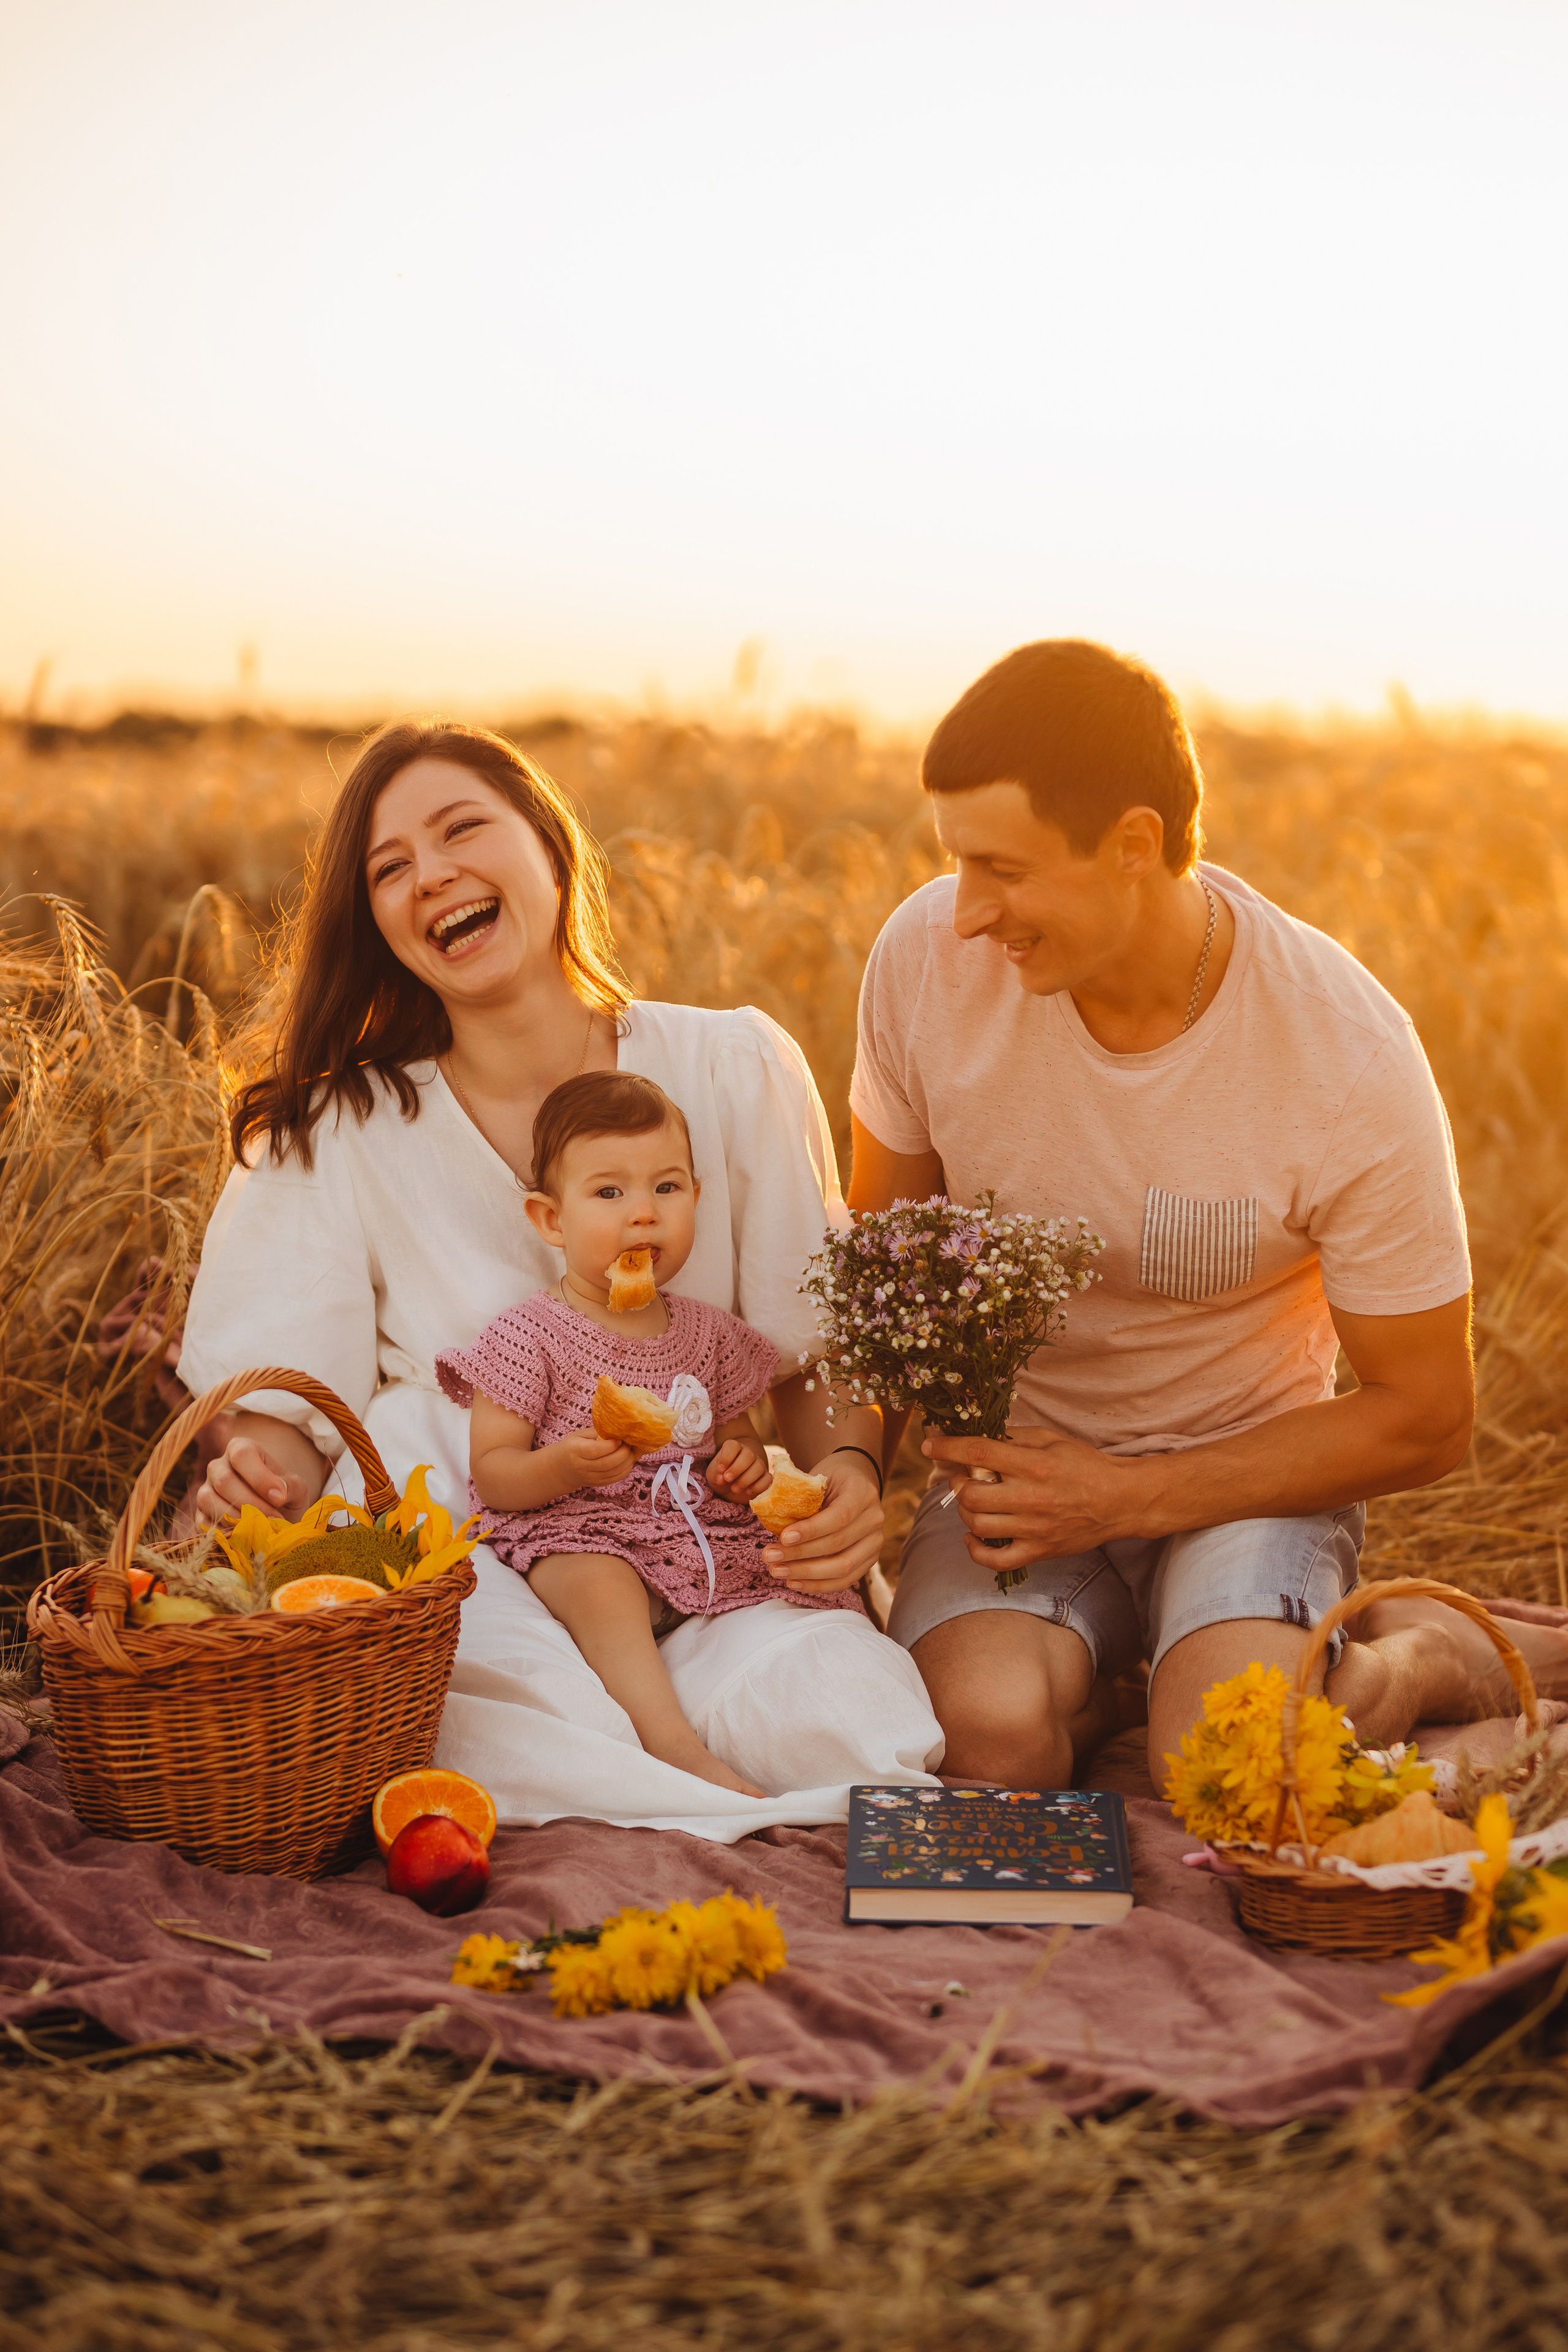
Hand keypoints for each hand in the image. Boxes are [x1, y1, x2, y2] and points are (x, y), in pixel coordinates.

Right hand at [196, 1430, 316, 1525]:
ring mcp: (205, 1490)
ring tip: (261, 1528)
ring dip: (237, 1518)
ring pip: (208, 1500)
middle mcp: (218, 1466)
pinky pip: (203, 1522)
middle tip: (274, 1519)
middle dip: (251, 1503)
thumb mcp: (296, 1488)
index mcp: (241, 1449)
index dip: (260, 1477)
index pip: (241, 1454)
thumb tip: (277, 1495)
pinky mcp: (200, 1515)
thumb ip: (290, 1486)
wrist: (275, 1518)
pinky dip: (225, 1532)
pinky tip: (246, 1537)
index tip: (280, 1498)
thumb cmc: (285, 1497)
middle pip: (224, 1480)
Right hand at [554, 1430, 637, 1490]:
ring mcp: (590, 1478)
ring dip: (627, 1461)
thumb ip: (597, 1433)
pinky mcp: (597, 1484)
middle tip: (629, 1444)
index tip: (619, 1438)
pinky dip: (626, 1469)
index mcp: (575, 1451)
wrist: (561, 1468)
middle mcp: (582, 1467)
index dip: (611, 1445)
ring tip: (630, 1451)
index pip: (595, 1450)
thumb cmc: (572, 1447)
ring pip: (614, 1472)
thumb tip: (618, 1431)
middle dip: (623, 1452)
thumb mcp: (579, 1435)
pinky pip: (616, 1478)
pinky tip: (628, 1460)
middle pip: (607, 1463)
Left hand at [706, 1436, 770, 1500]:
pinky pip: (768, 1479)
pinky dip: (758, 1486)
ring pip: (759, 1466)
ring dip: (746, 1479)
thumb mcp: (714, 1475)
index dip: (726, 1457)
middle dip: (737, 1468)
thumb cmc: (721, 1477)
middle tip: (727, 1479)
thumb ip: (716, 1474)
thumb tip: (722, 1478)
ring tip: (734, 1489)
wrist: (730, 1487)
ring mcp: (759, 1465)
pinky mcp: (765, 1477)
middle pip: (749, 1455)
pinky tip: (747, 1491)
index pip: (733, 1446)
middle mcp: (748, 1453)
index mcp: (734, 1448)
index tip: (720, 1470)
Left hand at [761, 1449, 883, 1594]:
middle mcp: (874, 1518)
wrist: (853, 1482)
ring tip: (777, 1571)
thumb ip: (800, 1498)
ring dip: (806, 1574)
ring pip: (843, 1567)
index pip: (840, 1516)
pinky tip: (793, 1582)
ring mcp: (875, 1541)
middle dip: (800, 1554)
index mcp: (862, 1492)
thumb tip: (771, 1522)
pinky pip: (845, 1580)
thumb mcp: (815, 1478)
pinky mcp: (870, 1560)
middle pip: (838, 1544)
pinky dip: (818, 1585)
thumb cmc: (828, 1479)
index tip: (783, 1537)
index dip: (811, 1530)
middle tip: (769, 1556)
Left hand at [923, 1425, 1140, 1570]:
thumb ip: (1014, 1438)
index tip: (930, 1445)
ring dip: (965, 1511)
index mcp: (1034, 1464)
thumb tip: (977, 1439)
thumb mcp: (1051, 1439)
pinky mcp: (1039, 1551)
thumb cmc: (1084, 1465)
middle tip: (964, 1478)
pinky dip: (975, 1550)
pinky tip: (973, 1536)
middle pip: (972, 1494)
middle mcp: (1032, 1497)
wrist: (1119, 1500)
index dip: (948, 1448)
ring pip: (978, 1525)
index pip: (979, 1453)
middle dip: (958, 1483)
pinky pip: (996, 1560)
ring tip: (973, 1502)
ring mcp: (1034, 1528)